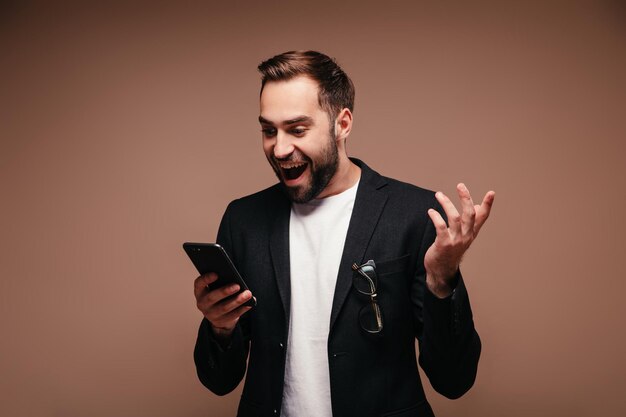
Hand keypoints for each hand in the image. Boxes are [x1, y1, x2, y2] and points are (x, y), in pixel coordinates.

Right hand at [194, 272, 253, 336]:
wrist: (217, 315)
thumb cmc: (218, 295)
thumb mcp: (215, 288)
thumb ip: (221, 282)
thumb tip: (234, 277)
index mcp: (200, 292)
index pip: (199, 284)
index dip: (206, 279)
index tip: (216, 274)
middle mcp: (202, 303)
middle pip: (212, 297)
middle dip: (225, 291)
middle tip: (237, 286)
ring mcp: (210, 314)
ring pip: (224, 308)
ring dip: (237, 300)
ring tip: (248, 294)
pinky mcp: (220, 321)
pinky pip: (232, 316)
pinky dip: (242, 309)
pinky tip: (249, 304)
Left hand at [424, 183, 494, 297]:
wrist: (441, 270)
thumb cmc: (450, 250)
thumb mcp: (462, 236)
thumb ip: (470, 222)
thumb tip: (476, 206)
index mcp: (471, 233)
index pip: (482, 217)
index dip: (487, 205)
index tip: (491, 193)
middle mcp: (465, 236)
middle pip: (470, 214)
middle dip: (466, 198)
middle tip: (460, 185)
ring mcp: (455, 240)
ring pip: (455, 217)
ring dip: (447, 204)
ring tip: (439, 194)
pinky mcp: (443, 244)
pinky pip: (441, 227)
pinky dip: (436, 217)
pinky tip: (431, 211)